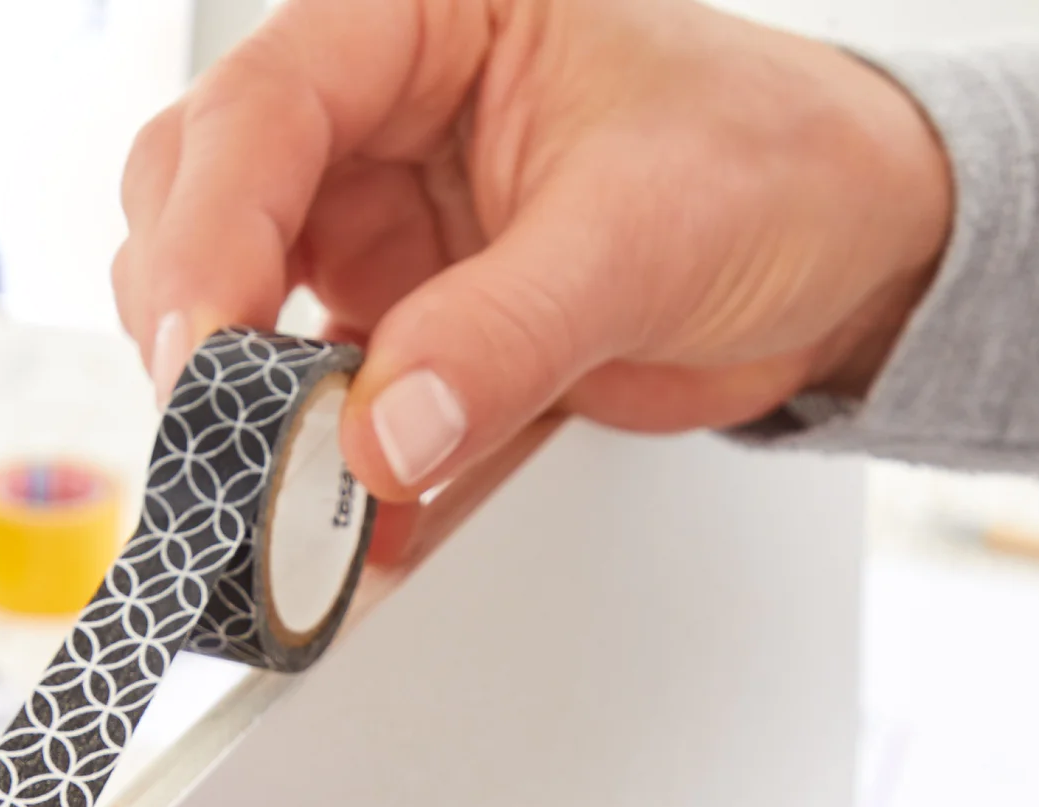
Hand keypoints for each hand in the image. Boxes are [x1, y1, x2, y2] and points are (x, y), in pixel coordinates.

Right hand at [116, 0, 951, 497]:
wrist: (847, 254)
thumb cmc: (774, 165)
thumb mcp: (645, 232)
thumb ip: (504, 331)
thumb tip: (382, 434)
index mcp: (424, 25)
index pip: (266, 107)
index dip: (207, 230)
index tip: (201, 351)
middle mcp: (378, 122)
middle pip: (200, 197)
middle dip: (190, 314)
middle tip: (214, 422)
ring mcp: (378, 230)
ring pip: (238, 309)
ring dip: (241, 404)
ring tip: (282, 485)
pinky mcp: (401, 330)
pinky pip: (322, 407)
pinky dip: (321, 473)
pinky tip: (355, 524)